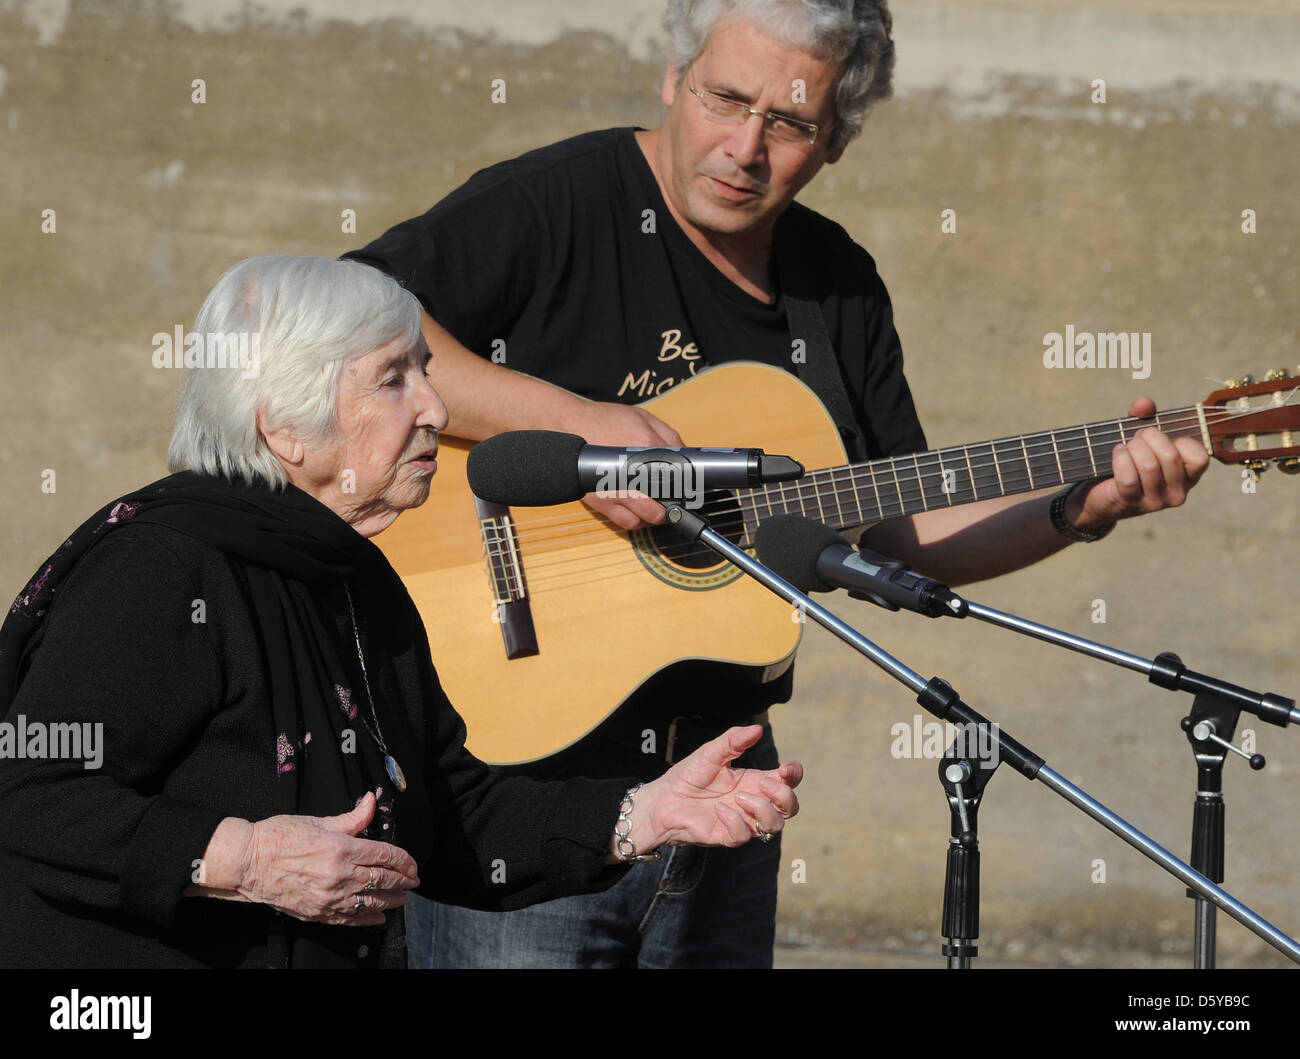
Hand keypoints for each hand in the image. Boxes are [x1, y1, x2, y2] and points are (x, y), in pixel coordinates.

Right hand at [237, 792, 419, 926]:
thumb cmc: (279, 837)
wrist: (247, 862)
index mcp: (341, 849)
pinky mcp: (318, 913)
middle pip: (382, 880)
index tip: (413, 863)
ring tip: (403, 898)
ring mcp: (329, 898)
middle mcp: (339, 876)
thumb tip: (372, 801)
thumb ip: (352, 818)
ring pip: (371, 902)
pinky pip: (350, 919)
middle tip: (414, 880)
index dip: (404, 860)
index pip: (385, 856)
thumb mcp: (318, 821)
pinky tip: (379, 917)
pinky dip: (368, 919)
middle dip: (403, 880)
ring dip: (392, 900)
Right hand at [558, 399, 682, 529]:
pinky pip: (626, 523)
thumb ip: (669, 436)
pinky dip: (637, 521)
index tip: (690, 489)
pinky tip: (638, 510)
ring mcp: (615, 490)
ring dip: (655, 516)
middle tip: (674, 500)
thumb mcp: (643, 417)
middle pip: (665, 503)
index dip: (688, 486)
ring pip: (647, 519)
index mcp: (645, 446)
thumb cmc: (604, 420)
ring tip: (656, 506)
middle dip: (673, 505)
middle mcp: (631, 471)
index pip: (679, 474)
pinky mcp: (601, 501)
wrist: (567, 425)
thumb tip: (688, 457)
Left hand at [624, 726, 802, 852]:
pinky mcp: (726, 835)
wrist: (662, 800)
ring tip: (739, 798)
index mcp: (753, 781)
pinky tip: (719, 809)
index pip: (787, 782)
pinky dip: (736, 822)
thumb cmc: (688, 776)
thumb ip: (733, 741)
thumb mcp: (711, 753)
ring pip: (774, 826)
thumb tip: (758, 729)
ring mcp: (742, 821)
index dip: (794, 775)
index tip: (787, 768)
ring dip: (762, 810)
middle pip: (789, 807)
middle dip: (785, 796)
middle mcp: (752, 803)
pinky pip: (743, 835)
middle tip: (764, 784)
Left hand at [1067, 397, 1210, 532]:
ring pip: (1149, 466)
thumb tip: (1144, 404)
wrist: (1102, 491)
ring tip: (1126, 447)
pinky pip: (1128, 477)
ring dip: (1132, 448)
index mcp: (1189, 476)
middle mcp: (1178, 492)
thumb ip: (1146, 416)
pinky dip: (1119, 459)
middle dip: (1148, 438)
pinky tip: (1117, 453)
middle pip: (1170, 456)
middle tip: (1137, 438)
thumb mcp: (1142, 437)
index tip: (1161, 438)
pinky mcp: (1132, 503)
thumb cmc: (1130, 461)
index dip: (1178, 441)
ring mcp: (1156, 501)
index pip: (1199, 457)